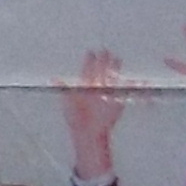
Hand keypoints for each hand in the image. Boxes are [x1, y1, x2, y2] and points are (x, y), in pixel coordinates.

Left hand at [60, 53, 124, 176]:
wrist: (88, 133)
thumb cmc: (76, 120)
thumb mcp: (66, 102)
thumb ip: (63, 89)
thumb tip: (54, 80)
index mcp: (84, 87)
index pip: (88, 70)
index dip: (89, 61)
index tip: (91, 53)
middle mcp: (96, 89)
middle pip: (101, 72)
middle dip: (103, 61)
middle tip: (105, 51)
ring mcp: (106, 94)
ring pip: (111, 78)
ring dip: (114, 69)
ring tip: (117, 60)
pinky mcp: (116, 102)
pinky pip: (123, 92)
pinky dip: (130, 86)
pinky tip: (131, 79)